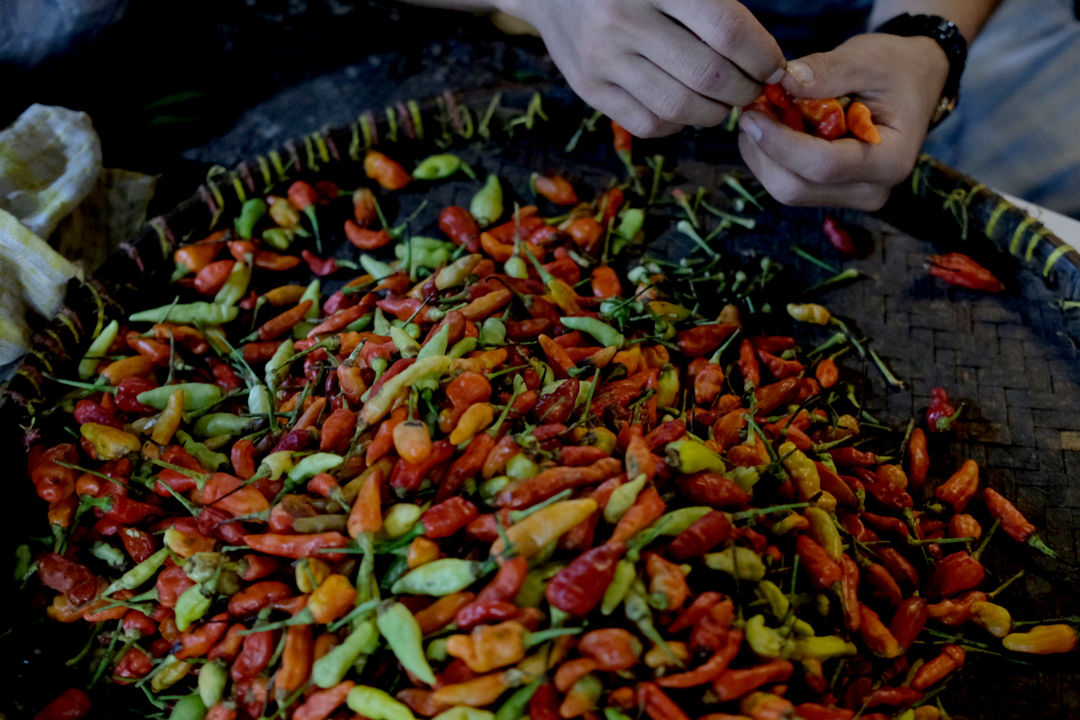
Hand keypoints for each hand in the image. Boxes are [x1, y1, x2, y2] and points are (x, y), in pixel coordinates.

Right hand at [505, 0, 784, 136]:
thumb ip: (714, 5)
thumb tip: (765, 56)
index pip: (726, 31)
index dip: (762, 55)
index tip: (774, 66)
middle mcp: (622, 20)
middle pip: (708, 76)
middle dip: (745, 89)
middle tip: (753, 87)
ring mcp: (601, 59)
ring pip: (680, 108)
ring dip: (716, 112)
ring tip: (724, 99)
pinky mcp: (588, 88)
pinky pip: (648, 124)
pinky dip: (679, 123)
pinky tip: (686, 106)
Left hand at [737, 33, 948, 209]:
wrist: (912, 84)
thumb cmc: (894, 69)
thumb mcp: (867, 59)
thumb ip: (827, 71)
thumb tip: (784, 81)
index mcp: (890, 160)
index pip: (823, 166)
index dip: (780, 143)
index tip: (752, 114)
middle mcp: (872, 190)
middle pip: (796, 188)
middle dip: (765, 151)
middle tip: (750, 110)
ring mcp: (851, 197)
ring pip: (787, 189)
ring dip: (763, 155)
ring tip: (761, 115)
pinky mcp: (832, 194)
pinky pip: (789, 184)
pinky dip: (771, 158)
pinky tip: (771, 129)